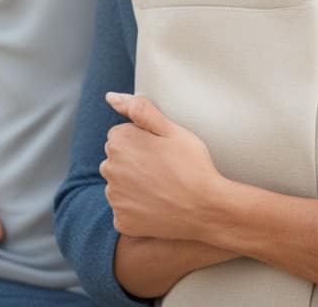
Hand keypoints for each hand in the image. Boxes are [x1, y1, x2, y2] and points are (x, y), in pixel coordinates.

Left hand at [102, 93, 222, 241]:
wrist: (207, 209)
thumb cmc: (192, 165)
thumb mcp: (171, 129)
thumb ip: (139, 109)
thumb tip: (111, 97)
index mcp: (119, 142)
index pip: (120, 135)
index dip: (143, 141)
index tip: (161, 150)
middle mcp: (110, 169)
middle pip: (117, 159)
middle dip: (134, 161)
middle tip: (164, 168)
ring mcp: (114, 198)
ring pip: (119, 184)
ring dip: (133, 185)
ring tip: (162, 187)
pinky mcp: (121, 221)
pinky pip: (124, 209)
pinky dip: (137, 209)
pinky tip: (158, 206)